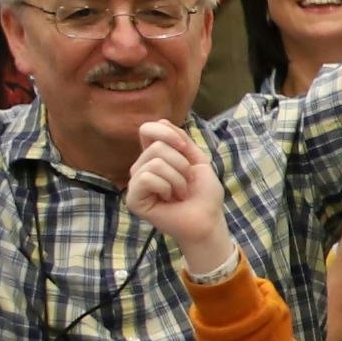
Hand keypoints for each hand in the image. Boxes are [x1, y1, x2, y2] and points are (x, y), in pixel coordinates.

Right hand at [122, 118, 233, 265]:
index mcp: (155, 157)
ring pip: (154, 163)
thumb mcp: (197, 160)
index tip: (185, 147)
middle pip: (156, 146)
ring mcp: (136, 183)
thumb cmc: (204, 194)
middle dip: (181, 164)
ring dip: (177, 179)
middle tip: (186, 183)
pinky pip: (146, 178)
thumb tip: (161, 121)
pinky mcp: (133, 199)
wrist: (208, 219)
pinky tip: (168, 199)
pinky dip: (166, 187)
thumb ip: (181, 140)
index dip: (166, 133)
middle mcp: (142, 168)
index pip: (147, 130)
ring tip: (179, 193)